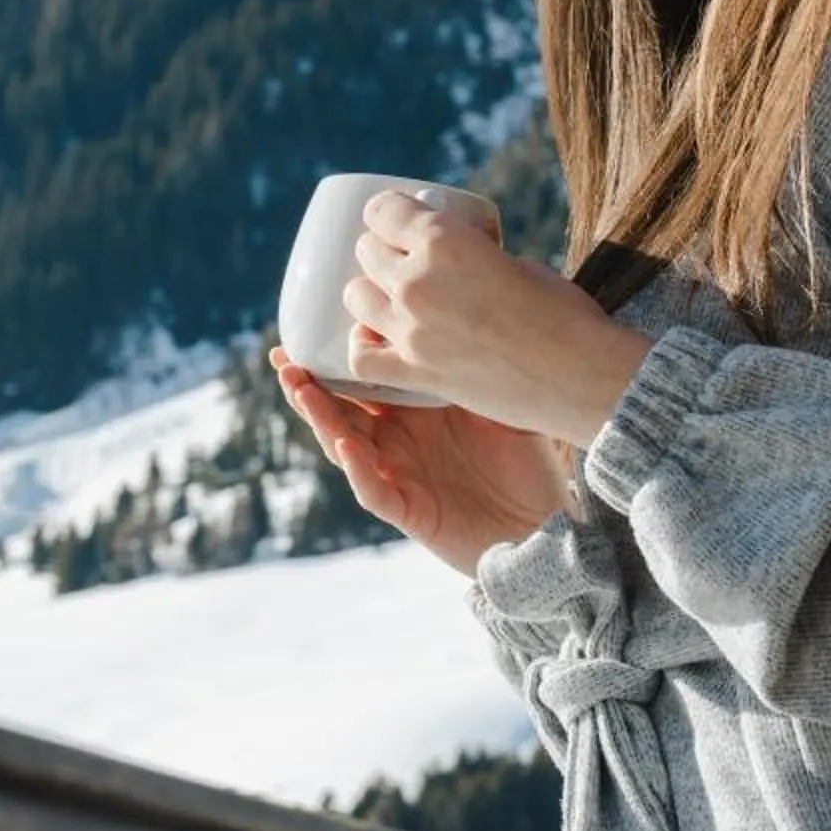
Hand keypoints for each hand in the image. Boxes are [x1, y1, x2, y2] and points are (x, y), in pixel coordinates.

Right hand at [271, 348, 566, 574]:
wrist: (547, 522)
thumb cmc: (527, 462)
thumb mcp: (502, 402)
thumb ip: (476, 366)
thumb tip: (472, 308)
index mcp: (411, 412)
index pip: (361, 380)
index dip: (332, 357)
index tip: (311, 325)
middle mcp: (396, 441)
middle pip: (339, 409)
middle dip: (307, 385)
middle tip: (283, 358)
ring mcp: (398, 476)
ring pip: (343, 446)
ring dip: (321, 419)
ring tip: (301, 390)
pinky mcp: (409, 512)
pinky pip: (373, 490)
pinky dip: (358, 469)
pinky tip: (348, 445)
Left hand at [343, 189, 654, 445]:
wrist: (583, 377)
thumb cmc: (565, 314)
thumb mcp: (517, 260)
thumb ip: (475, 255)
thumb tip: (462, 258)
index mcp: (444, 239)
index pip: (384, 211)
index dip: (387, 213)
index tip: (394, 220)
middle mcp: (417, 279)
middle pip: (367, 251)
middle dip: (380, 251)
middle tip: (399, 262)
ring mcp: (412, 328)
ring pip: (356, 297)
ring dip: (369, 293)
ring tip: (389, 299)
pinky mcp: (415, 372)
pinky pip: (361, 359)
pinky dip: (363, 348)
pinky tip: (376, 342)